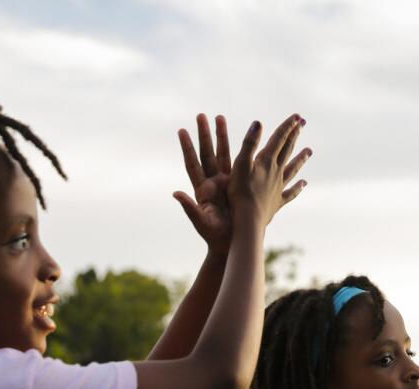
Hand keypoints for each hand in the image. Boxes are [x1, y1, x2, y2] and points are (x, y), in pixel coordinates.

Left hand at [174, 114, 233, 252]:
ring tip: (219, 117)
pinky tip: (243, 137)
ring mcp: (225, 182)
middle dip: (204, 134)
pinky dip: (239, 150)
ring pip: (222, 154)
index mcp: (202, 190)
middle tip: (201, 115)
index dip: (187, 148)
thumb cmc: (215, 236)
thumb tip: (176, 194)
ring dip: (220, 136)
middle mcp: (212, 182)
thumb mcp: (202, 223)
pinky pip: (238, 163)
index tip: (182, 131)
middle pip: (206, 153)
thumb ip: (190, 209)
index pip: (192, 164)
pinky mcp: (237, 185)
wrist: (231, 243)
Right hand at [227, 114, 309, 227]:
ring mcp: (278, 187)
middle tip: (303, 124)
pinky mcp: (277, 202)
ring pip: (292, 170)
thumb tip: (258, 123)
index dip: (287, 126)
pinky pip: (290, 193)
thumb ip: (249, 144)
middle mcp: (276, 172)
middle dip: (294, 135)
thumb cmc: (240, 192)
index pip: (279, 139)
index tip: (297, 116)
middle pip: (287, 150)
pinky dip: (298, 188)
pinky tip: (304, 184)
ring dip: (300, 159)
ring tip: (310, 151)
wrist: (248, 220)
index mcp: (267, 161)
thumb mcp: (240, 165)